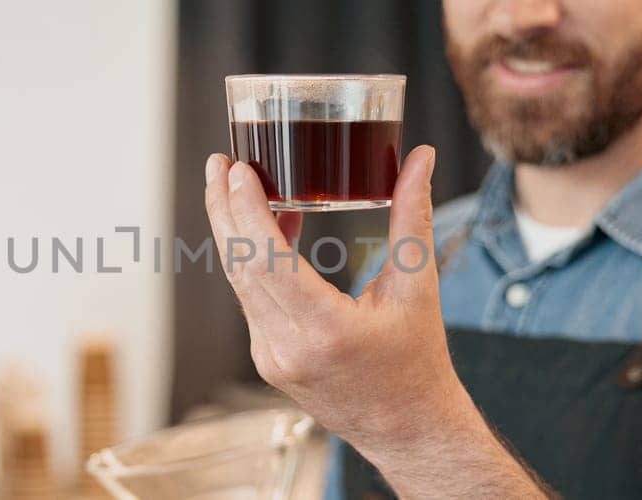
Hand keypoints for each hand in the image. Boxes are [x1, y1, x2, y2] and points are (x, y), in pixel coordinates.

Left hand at [202, 146, 462, 444]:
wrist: (407, 429)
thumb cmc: (418, 362)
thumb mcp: (419, 288)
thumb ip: (413, 218)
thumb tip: (421, 158)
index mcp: (325, 330)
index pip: (267, 261)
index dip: (246, 211)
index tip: (237, 170)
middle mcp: (287, 347)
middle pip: (240, 267)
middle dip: (224, 209)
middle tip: (221, 162)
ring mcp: (271, 357)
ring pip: (239, 283)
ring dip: (233, 232)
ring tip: (231, 183)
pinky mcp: (268, 359)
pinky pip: (250, 300)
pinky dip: (251, 260)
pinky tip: (262, 226)